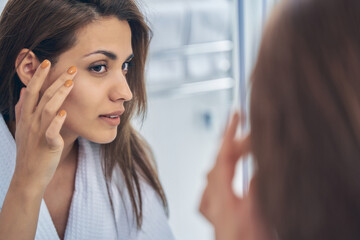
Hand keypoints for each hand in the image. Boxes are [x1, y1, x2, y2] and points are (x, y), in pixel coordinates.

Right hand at [13, 60, 76, 191]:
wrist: (29, 176)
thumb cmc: (30, 151)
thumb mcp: (22, 128)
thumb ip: (22, 109)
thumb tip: (22, 91)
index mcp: (26, 117)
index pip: (31, 91)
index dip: (39, 76)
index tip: (47, 61)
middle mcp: (31, 122)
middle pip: (42, 96)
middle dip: (55, 80)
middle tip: (71, 67)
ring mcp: (38, 133)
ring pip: (48, 109)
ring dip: (59, 94)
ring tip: (70, 83)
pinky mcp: (48, 145)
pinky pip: (51, 132)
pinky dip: (57, 122)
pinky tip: (64, 112)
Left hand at [199, 112, 270, 239]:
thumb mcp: (256, 215)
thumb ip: (255, 189)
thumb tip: (257, 165)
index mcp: (222, 195)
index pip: (224, 155)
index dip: (230, 133)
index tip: (236, 115)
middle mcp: (213, 198)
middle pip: (219, 161)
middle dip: (231, 142)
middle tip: (245, 128)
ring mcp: (212, 206)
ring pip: (214, 172)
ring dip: (225, 155)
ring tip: (235, 144)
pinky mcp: (215, 213)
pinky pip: (212, 186)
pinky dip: (219, 173)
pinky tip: (219, 174)